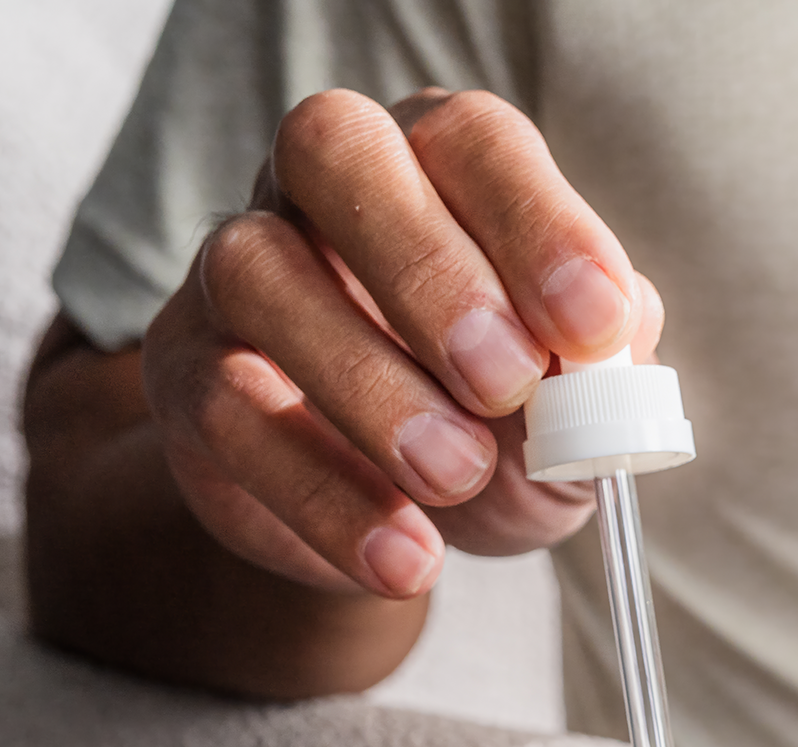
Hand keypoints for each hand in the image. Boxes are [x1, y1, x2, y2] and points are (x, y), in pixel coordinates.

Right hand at [141, 88, 664, 599]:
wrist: (400, 517)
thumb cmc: (503, 422)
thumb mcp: (576, 403)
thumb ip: (602, 370)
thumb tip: (611, 357)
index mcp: (440, 165)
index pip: (474, 139)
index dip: (538, 222)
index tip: (596, 324)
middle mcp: (323, 190)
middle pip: (335, 151)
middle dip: (431, 269)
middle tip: (509, 385)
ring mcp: (235, 272)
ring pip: (258, 274)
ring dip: (371, 386)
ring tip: (459, 477)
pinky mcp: (185, 377)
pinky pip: (226, 413)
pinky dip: (325, 494)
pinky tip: (406, 556)